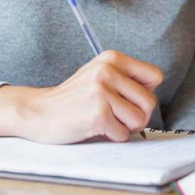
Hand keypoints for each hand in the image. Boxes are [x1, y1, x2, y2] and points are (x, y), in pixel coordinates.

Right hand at [0, 50, 163, 143]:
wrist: (39, 112)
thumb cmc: (73, 100)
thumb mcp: (99, 77)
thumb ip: (126, 80)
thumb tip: (153, 97)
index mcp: (112, 58)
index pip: (155, 76)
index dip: (144, 93)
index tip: (126, 99)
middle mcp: (107, 70)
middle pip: (150, 102)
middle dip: (136, 116)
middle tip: (114, 116)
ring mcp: (101, 91)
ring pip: (139, 120)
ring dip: (124, 128)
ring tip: (104, 121)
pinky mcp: (97, 113)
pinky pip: (122, 134)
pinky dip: (111, 137)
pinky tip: (93, 127)